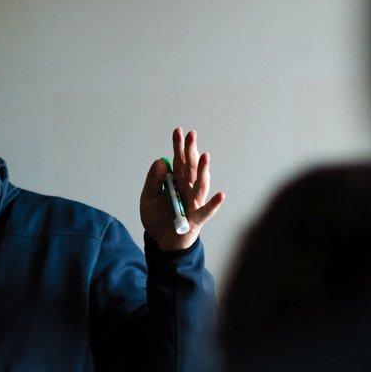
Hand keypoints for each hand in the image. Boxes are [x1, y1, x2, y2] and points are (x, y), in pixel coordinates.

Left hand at [140, 127, 224, 250]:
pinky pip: (206, 211)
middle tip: (191, 134)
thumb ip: (153, 180)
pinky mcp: (197, 219)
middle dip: (191, 151)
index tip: (178, 130)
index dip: (179, 146)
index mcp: (177, 181)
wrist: (160, 241)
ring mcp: (194, 203)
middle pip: (190, 168)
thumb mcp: (148, 197)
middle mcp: (188, 189)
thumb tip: (161, 161)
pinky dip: (214, 204)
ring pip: (200, 185)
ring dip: (202, 171)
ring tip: (204, 156)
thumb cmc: (157, 217)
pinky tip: (221, 195)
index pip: (179, 160)